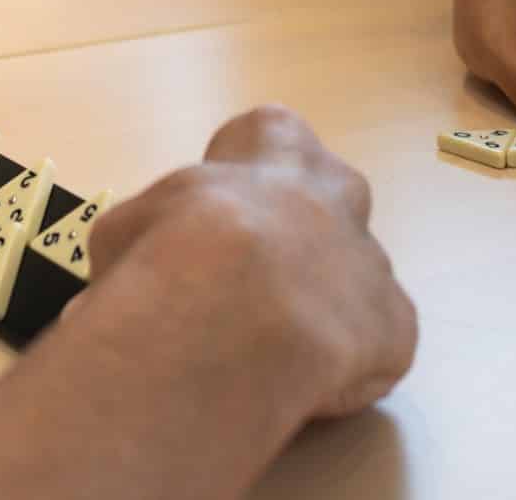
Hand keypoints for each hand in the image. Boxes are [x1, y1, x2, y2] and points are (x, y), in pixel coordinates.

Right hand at [89, 106, 416, 421]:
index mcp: (271, 149)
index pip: (270, 133)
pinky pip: (377, 343)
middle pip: (335, 190)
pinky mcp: (395, 325)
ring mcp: (371, 259)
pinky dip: (345, 364)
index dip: (246, 170)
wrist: (233, 310)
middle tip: (258, 273)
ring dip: (320, 303)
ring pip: (356, 276)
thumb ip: (143, 242)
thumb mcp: (125, 230)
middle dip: (304, 225)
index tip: (218, 206)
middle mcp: (333, 194)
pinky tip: (305, 383)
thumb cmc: (169, 249)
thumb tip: (120, 285)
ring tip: (272, 344)